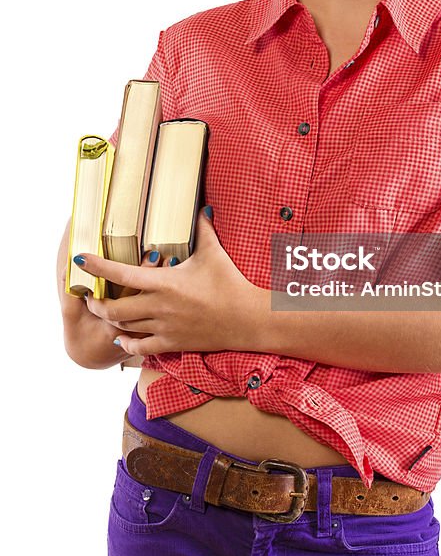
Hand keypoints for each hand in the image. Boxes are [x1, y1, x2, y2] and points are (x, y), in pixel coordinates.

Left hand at [76, 207, 267, 356]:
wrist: (247, 318)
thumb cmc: (230, 283)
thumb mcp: (214, 253)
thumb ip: (203, 230)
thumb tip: (202, 207)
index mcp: (165, 282)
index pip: (121, 273)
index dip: (97, 266)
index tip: (79, 259)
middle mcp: (159, 306)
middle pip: (113, 308)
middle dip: (96, 302)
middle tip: (90, 294)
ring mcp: (164, 327)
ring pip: (124, 327)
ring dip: (110, 319)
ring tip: (104, 311)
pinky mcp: (172, 343)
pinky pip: (140, 348)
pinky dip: (127, 343)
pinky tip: (122, 338)